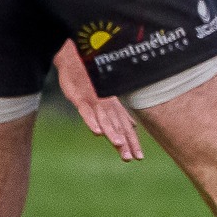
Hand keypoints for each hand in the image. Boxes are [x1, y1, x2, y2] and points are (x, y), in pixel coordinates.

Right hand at [54, 42, 141, 160]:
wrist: (77, 59)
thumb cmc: (92, 80)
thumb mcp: (107, 99)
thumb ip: (119, 114)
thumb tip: (133, 127)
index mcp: (114, 107)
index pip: (125, 127)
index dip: (132, 142)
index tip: (139, 157)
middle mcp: (107, 105)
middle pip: (117, 126)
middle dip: (124, 142)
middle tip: (130, 158)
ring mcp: (94, 101)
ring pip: (104, 119)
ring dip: (111, 132)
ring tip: (118, 145)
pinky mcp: (80, 97)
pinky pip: (86, 111)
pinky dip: (91, 121)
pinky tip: (96, 132)